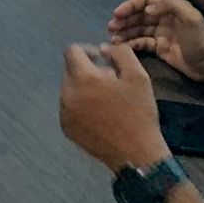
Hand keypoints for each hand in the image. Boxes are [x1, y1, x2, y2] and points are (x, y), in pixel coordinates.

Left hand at [59, 43, 171, 173]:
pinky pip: (69, 107)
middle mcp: (67, 94)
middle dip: (88, 70)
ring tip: (107, 100)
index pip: (72, 51)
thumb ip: (120, 53)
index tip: (104, 60)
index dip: (88, 50)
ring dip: (84, 88)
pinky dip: (81, 105)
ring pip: (70, 89)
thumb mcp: (138, 76)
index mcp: (83, 78)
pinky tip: (100, 115)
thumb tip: (103, 48)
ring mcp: (64, 113)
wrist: (137, 154)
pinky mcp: (66, 128)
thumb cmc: (138, 113)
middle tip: (110, 82)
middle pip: (71, 70)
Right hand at [107, 0, 203, 83]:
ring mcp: (160, 33)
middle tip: (111, 27)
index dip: (130, 5)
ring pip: (137, 29)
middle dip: (124, 19)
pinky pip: (141, 43)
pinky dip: (131, 44)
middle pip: (139, 15)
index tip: (118, 13)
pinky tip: (121, 47)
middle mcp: (164, 18)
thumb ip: (170, 5)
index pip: (146, 0)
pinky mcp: (159, 48)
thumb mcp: (191, 17)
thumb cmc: (202, 39)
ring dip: (124, 32)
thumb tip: (147, 8)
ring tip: (113, 39)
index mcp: (171, 8)